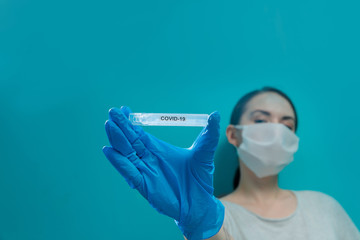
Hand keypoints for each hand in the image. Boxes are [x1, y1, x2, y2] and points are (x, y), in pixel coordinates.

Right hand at [102, 106, 224, 239]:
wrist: (199, 203)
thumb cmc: (200, 179)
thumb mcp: (204, 153)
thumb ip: (209, 135)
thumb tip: (216, 115)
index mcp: (158, 150)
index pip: (140, 133)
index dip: (132, 122)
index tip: (125, 110)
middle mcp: (148, 159)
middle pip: (130, 140)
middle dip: (121, 127)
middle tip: (112, 112)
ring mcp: (145, 171)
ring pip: (126, 153)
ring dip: (117, 140)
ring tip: (109, 125)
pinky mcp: (144, 185)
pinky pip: (129, 172)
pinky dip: (119, 162)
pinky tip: (109, 150)